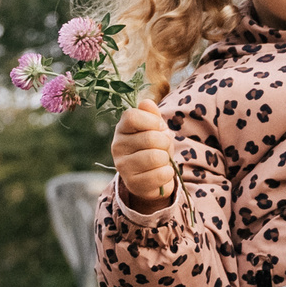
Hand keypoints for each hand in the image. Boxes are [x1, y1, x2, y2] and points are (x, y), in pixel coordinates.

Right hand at [112, 95, 176, 210]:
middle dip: (165, 142)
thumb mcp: (155, 127)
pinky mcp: (133, 184)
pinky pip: (161, 174)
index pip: (132, 116)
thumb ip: (151, 114)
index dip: (152, 121)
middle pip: (150, 137)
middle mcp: (117, 146)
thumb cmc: (155, 147)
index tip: (158, 127)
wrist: (153, 176)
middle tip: (162, 147)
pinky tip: (161, 173)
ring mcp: (123, 166)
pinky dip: (168, 173)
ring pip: (156, 157)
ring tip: (161, 160)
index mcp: (122, 128)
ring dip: (166, 159)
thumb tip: (146, 103)